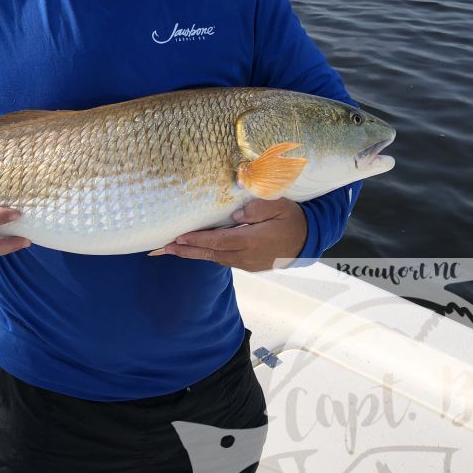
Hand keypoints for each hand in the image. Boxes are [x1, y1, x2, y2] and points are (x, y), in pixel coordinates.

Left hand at [150, 198, 307, 271]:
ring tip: (173, 250)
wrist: (309, 241)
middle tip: (163, 249)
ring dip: (194, 254)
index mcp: (250, 240)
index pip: (217, 240)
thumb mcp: (279, 206)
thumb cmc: (293, 219)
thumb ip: (256, 208)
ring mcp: (247, 263)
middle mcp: (245, 255)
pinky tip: (197, 251)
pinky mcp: (249, 265)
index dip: (196, 240)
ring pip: (215, 259)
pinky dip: (208, 255)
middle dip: (185, 251)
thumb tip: (236, 214)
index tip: (178, 238)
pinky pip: (224, 260)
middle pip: (210, 253)